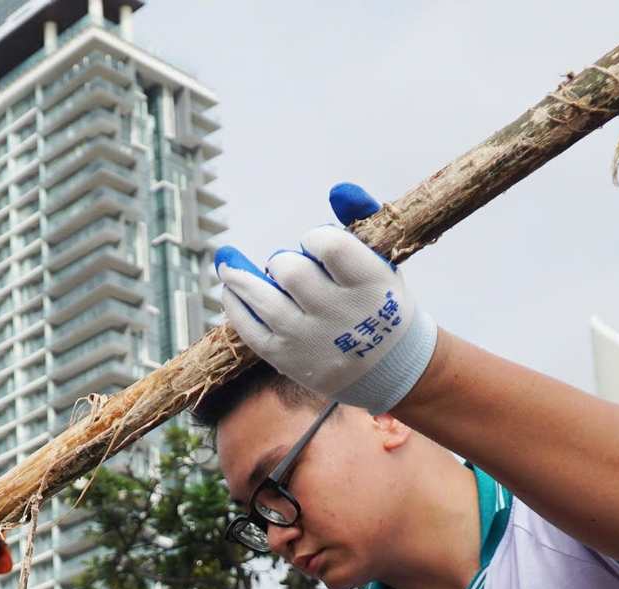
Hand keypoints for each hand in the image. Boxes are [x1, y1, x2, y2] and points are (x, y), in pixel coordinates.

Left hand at [214, 182, 438, 413]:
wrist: (389, 369)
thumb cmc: (379, 303)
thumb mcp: (382, 262)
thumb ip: (363, 220)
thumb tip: (338, 189)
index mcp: (369, 285)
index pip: (329, 246)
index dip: (315, 238)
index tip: (316, 244)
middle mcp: (340, 315)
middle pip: (291, 271)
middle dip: (284, 263)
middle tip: (290, 270)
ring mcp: (310, 340)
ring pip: (262, 299)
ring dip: (240, 277)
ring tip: (229, 265)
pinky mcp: (287, 359)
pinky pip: (249, 329)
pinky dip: (235, 304)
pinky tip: (231, 289)